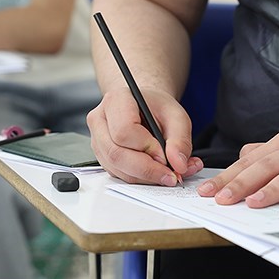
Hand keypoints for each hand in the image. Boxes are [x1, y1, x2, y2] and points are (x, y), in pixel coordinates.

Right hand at [87, 86, 203, 184]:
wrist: (146, 108)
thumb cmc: (157, 108)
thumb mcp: (177, 116)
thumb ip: (180, 140)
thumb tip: (178, 165)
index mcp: (116, 101)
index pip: (124, 130)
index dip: (146, 147)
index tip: (164, 155)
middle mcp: (100, 120)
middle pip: (116, 154)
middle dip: (146, 169)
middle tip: (170, 174)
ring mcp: (97, 140)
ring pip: (117, 168)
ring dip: (145, 177)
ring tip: (168, 172)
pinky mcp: (102, 156)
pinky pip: (118, 174)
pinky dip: (140, 178)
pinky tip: (156, 171)